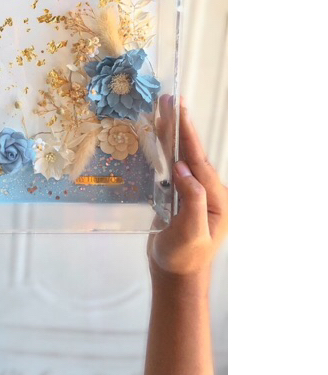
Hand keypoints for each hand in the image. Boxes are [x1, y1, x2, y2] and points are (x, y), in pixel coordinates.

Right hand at [148, 96, 227, 289]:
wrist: (174, 275)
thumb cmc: (183, 257)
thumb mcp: (191, 233)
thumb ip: (192, 201)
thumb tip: (183, 170)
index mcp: (216, 198)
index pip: (199, 161)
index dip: (188, 136)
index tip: (179, 112)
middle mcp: (207, 190)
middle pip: (192, 152)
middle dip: (180, 125)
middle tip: (169, 99)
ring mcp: (193, 191)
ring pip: (181, 155)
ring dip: (172, 132)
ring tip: (162, 109)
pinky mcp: (179, 194)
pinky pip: (172, 164)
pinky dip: (165, 146)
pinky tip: (158, 135)